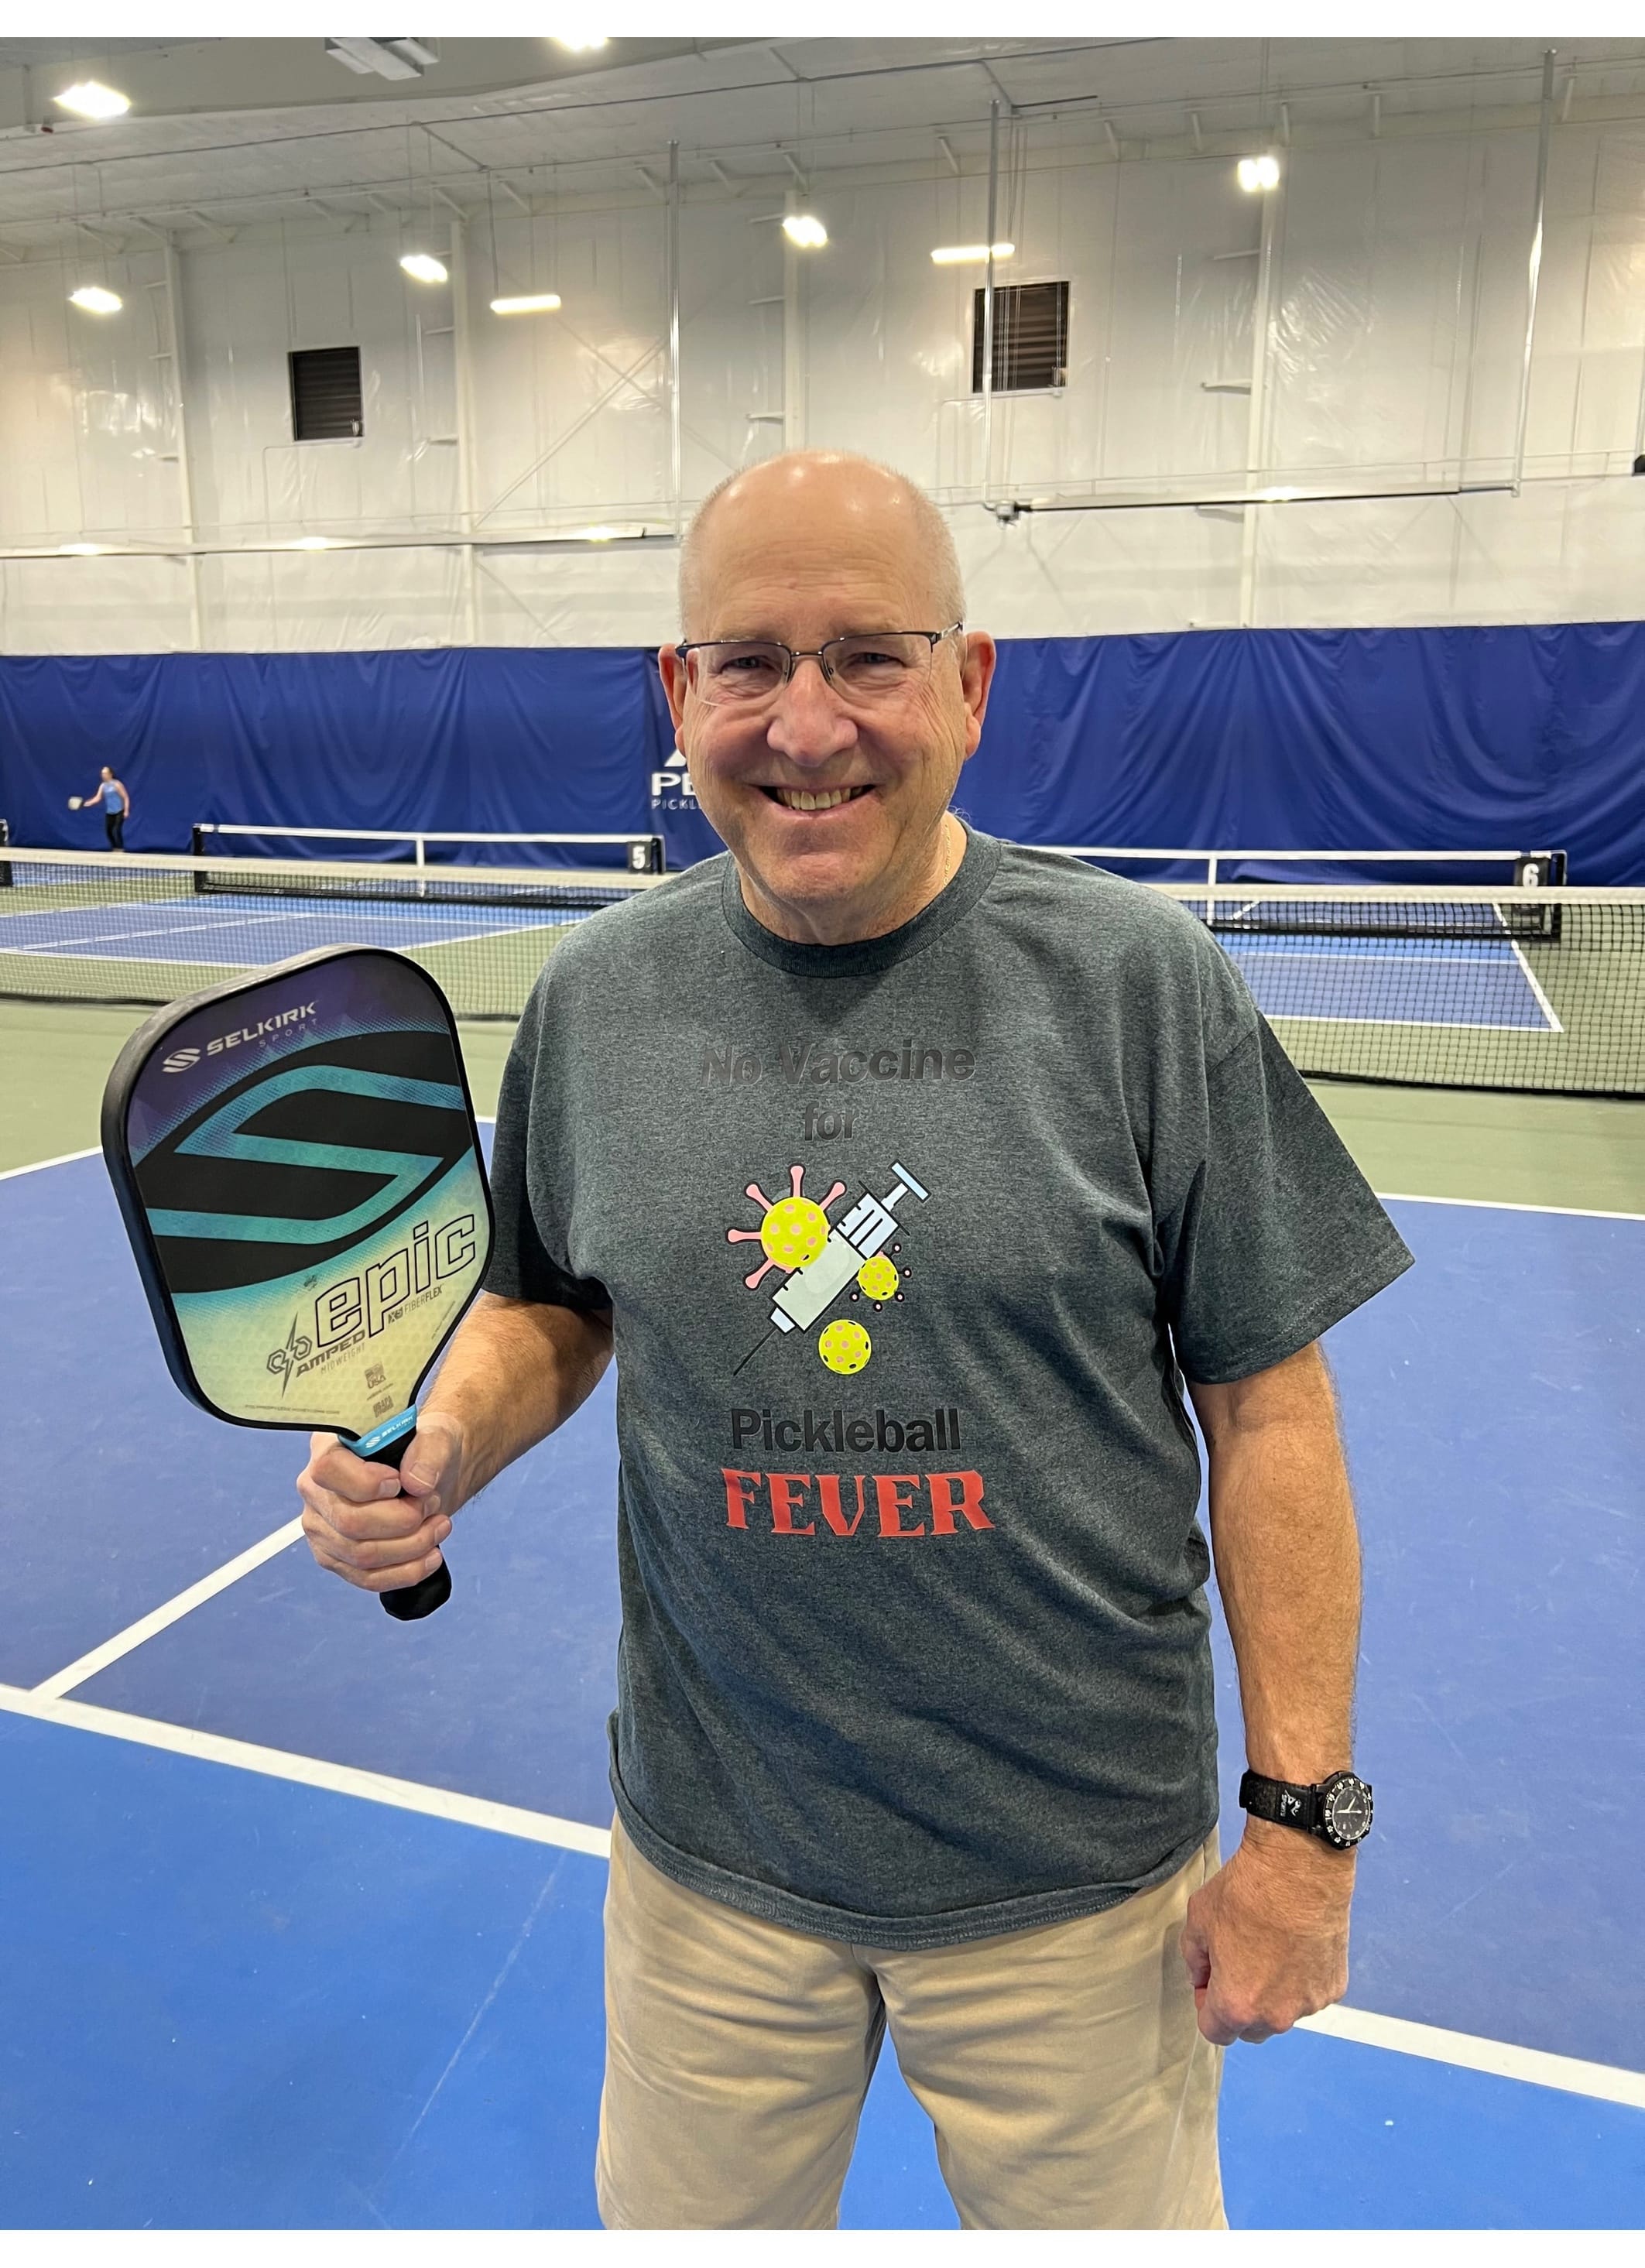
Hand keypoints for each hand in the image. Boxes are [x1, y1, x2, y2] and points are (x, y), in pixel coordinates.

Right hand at [297, 1413, 463, 1596]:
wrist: (426, 1477)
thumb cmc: (423, 1452)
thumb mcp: (436, 1437)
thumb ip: (429, 1451)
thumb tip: (417, 1482)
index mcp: (329, 1447)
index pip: (329, 1470)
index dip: (366, 1482)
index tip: (399, 1483)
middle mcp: (316, 1489)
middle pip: (349, 1521)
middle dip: (402, 1520)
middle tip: (431, 1505)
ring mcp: (322, 1527)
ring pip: (360, 1555)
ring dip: (410, 1546)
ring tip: (438, 1527)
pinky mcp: (336, 1557)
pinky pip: (366, 1577)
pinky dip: (405, 1571)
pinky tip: (430, 1556)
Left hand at [1179, 1822, 1353, 2044]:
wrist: (1299, 1868)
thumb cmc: (1244, 1893)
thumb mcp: (1197, 1921)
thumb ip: (1194, 1961)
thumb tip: (1202, 1979)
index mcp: (1236, 2006)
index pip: (1215, 2032)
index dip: (1206, 2005)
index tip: (1210, 1979)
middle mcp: (1276, 2016)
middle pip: (1251, 2029)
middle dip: (1240, 2006)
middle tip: (1238, 1964)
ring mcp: (1309, 2004)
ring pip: (1282, 2011)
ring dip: (1272, 1994)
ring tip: (1271, 1948)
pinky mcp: (1335, 1988)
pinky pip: (1308, 1993)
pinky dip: (1300, 1979)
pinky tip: (1296, 1944)